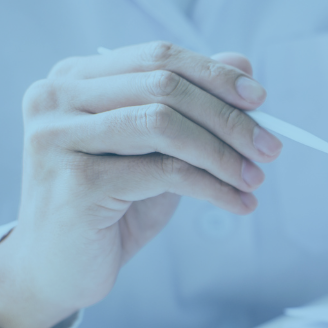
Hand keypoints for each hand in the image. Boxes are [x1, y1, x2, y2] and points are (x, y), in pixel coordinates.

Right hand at [0, 42, 281, 327]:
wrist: (57, 269)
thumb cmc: (110, 206)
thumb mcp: (157, 152)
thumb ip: (191, 109)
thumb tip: (244, 65)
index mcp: (74, 78)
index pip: (158, 57)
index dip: (215, 75)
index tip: (261, 100)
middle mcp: (57, 98)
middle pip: (164, 87)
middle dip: (228, 118)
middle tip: (270, 147)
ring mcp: (59, 136)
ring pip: (164, 125)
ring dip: (222, 153)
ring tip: (255, 179)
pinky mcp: (75, 181)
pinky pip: (163, 173)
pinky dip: (212, 187)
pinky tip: (238, 203)